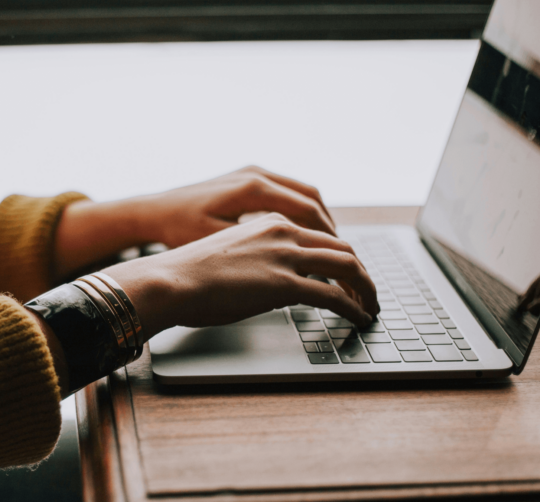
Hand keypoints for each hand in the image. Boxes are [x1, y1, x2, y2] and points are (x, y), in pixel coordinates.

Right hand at [101, 213, 378, 339]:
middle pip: (341, 247)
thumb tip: (267, 283)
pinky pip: (335, 295)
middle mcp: (283, 232)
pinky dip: (354, 307)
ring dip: (366, 289)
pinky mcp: (285, 284)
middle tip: (368, 292)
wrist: (169, 280)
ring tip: (371, 307)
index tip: (347, 274)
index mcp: (269, 222)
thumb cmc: (187, 274)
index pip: (320, 235)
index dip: (340, 256)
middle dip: (361, 272)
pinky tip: (359, 318)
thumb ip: (256, 259)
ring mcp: (285, 256)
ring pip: (347, 266)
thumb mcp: (228, 254)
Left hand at [133, 165, 334, 247]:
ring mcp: (252, 172)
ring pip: (303, 192)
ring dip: (319, 219)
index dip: (329, 238)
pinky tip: (304, 234)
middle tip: (343, 256)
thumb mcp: (218, 244)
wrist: (154, 210)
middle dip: (330, 229)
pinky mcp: (247, 177)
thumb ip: (258, 252)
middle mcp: (256, 174)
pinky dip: (302, 211)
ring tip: (329, 247)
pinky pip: (287, 191)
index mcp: (252, 189)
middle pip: (311, 199)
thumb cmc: (179, 230)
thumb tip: (297, 268)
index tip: (340, 261)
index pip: (307, 211)